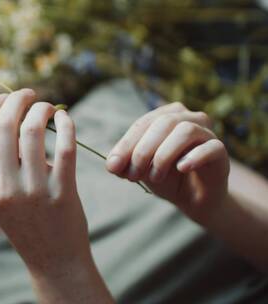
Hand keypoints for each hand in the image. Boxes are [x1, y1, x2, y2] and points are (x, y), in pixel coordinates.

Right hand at [0, 89, 89, 271]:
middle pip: (3, 125)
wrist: (52, 258)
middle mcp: (2, 189)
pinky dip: (66, 124)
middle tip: (29, 94)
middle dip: (16, 99)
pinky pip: (64, 147)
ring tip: (48, 107)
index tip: (6, 97)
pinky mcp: (62, 194)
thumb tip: (5, 112)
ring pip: (33, 131)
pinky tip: (65, 118)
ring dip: (41, 109)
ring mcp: (32, 192)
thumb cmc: (25, 220)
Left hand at [106, 102, 229, 221]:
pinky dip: (194, 157)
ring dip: (164, 155)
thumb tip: (112, 165)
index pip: (142, 124)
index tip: (113, 166)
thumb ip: (124, 164)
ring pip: (185, 131)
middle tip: (133, 175)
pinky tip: (181, 168)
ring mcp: (207, 132)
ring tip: (155, 177)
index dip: (126, 145)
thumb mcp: (139, 170)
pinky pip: (211, 147)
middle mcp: (188, 117)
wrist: (192, 198)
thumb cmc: (165, 176)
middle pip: (163, 123)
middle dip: (143, 151)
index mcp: (165, 116)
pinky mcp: (220, 151)